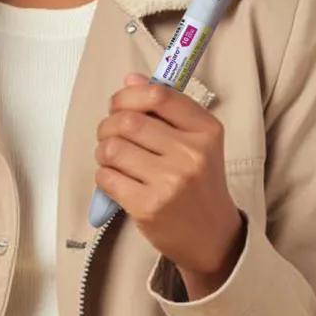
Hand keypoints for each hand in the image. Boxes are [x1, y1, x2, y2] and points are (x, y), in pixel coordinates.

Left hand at [95, 72, 245, 297]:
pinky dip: (104, 175)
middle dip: (108, 125)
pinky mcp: (148, 207)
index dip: (128, 95)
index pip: (158, 95)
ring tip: (113, 158)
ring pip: (112, 148)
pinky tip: (117, 179)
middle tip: (110, 134)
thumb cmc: (200, 184)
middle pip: (128, 120)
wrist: (212, 236)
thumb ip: (167, 109)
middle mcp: (191, 154)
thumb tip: (130, 79)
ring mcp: (169, 182)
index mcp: (206, 131)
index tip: (119, 104)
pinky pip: (106, 177)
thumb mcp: (198, 142)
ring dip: (103, 150)